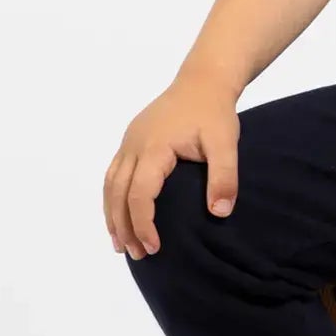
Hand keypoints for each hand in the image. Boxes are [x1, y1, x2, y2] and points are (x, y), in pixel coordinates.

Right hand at [103, 66, 239, 259]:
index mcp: (154, 147)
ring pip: (110, 185)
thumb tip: (219, 213)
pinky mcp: (131, 141)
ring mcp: (129, 142)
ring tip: (120, 245)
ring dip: (113, 216)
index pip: (140, 194)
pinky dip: (112, 199)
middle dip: (125, 227)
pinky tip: (118, 215)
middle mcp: (134, 145)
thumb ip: (224, 176)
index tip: (155, 247)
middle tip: (138, 255)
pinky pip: (113, 174)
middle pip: (119, 193)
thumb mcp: (225, 143)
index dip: (144, 224)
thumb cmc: (214, 112)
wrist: (202, 81)